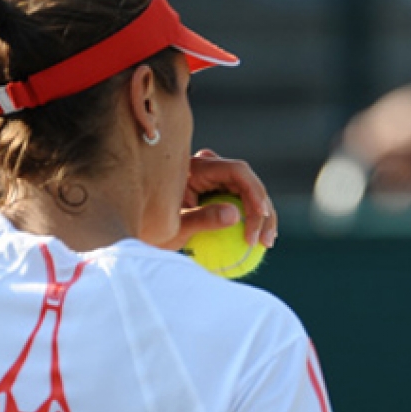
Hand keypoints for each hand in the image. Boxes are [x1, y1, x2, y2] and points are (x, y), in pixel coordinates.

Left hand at [159, 149, 276, 250]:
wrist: (143, 228)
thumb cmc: (152, 227)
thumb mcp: (175, 227)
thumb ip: (203, 219)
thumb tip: (235, 215)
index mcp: (198, 168)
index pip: (237, 171)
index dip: (255, 191)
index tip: (260, 215)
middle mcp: (211, 169)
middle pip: (249, 183)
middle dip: (263, 210)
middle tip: (264, 240)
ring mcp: (217, 180)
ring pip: (251, 194)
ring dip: (263, 218)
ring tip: (266, 243)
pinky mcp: (220, 193)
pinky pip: (243, 203)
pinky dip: (253, 221)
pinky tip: (260, 242)